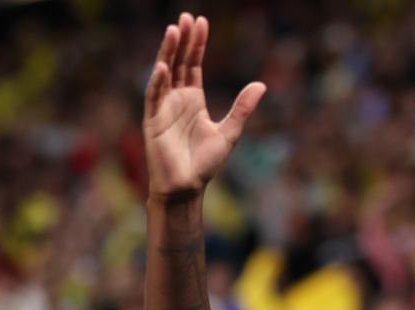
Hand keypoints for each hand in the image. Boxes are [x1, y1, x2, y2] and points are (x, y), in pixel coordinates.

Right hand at [144, 13, 265, 200]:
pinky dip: (157, 82)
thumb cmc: (204, 163)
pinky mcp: (153, 122)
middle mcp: (175, 99)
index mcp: (192, 100)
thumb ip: (242, 108)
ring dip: (167, 52)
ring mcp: (163, 108)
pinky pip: (154, 97)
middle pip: (178, 63)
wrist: (187, 187)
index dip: (197, 44)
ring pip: (164, 73)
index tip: (201, 22)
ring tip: (173, 30)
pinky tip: (163, 66)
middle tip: (187, 18)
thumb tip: (261, 84)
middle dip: (182, 40)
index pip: (192, 65)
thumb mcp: (230, 132)